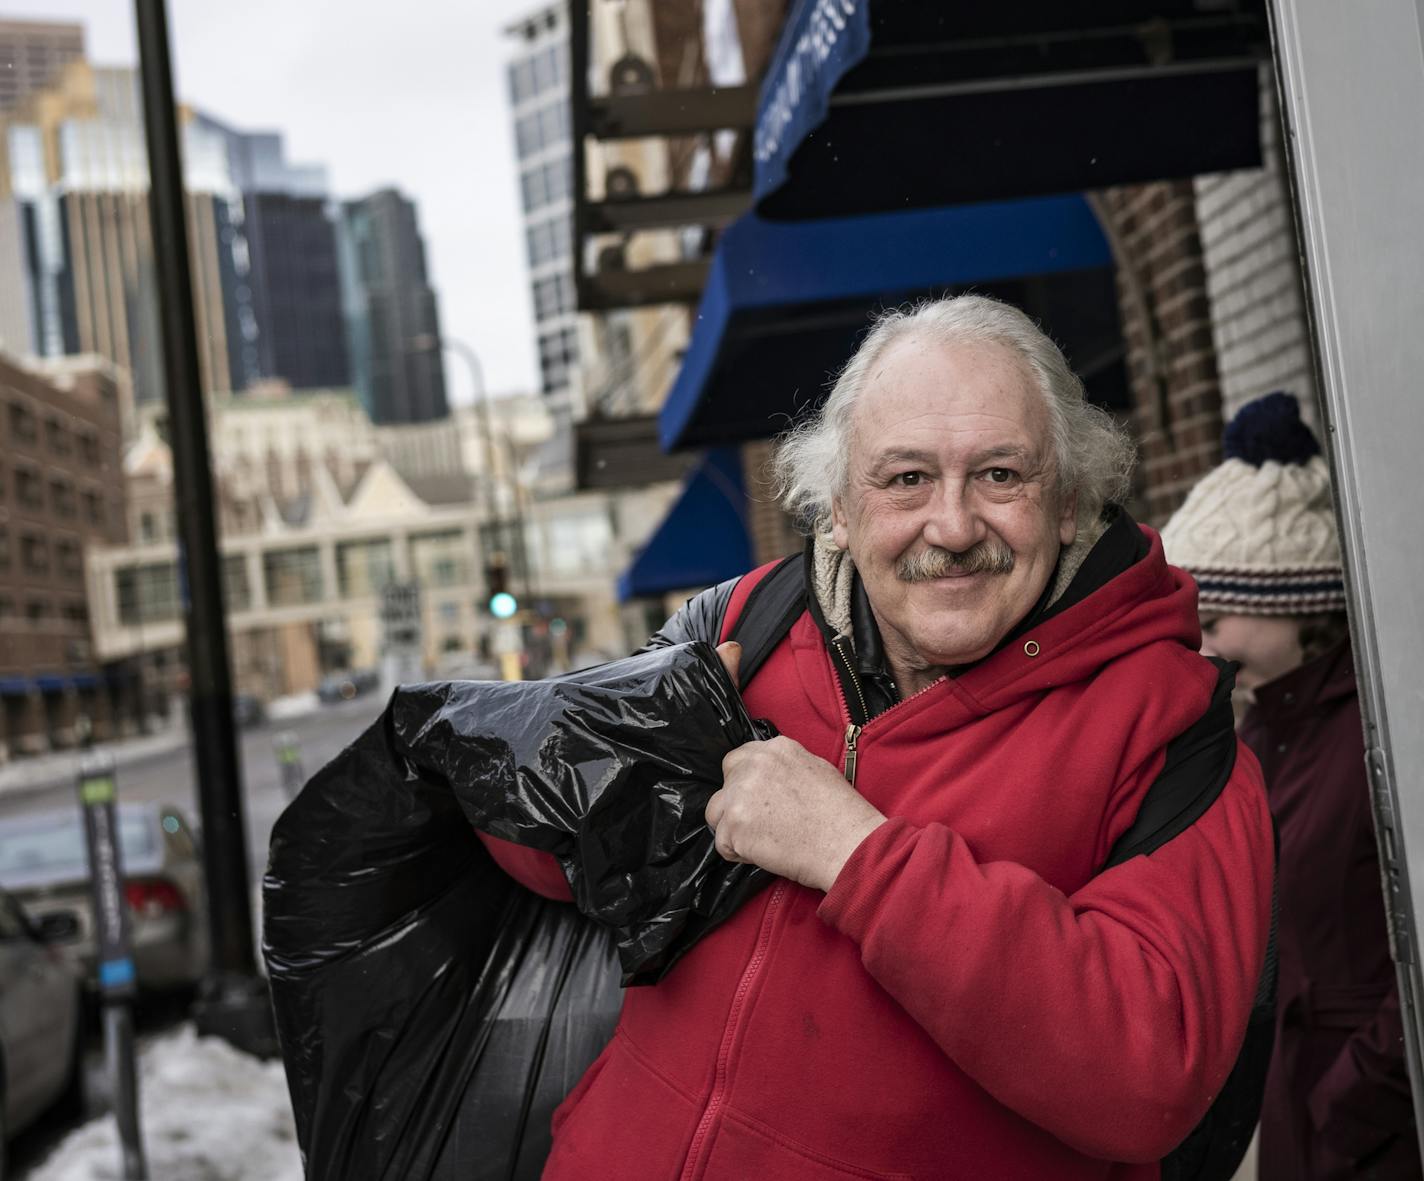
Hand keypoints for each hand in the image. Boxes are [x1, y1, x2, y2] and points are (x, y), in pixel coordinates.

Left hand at [705, 722, 885, 892]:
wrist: (847, 843)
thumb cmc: (841, 813)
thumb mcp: (816, 769)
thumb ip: (784, 768)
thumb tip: (770, 778)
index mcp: (775, 749)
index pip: (738, 760)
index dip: (744, 783)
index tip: (758, 801)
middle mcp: (753, 766)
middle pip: (724, 786)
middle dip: (736, 805)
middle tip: (762, 824)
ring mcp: (740, 795)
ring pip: (716, 814)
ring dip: (733, 829)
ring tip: (763, 841)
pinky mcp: (734, 825)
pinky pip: (723, 844)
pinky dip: (740, 854)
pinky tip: (766, 853)